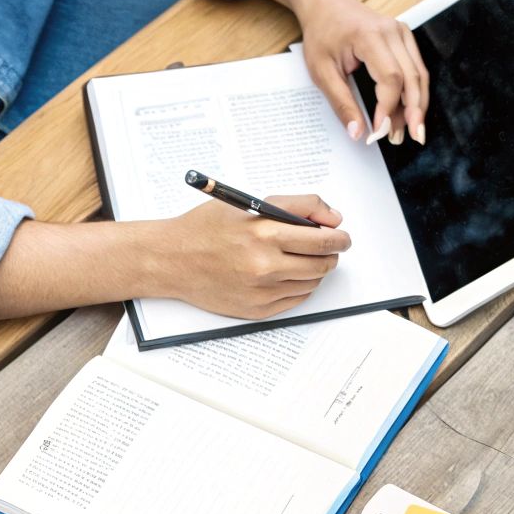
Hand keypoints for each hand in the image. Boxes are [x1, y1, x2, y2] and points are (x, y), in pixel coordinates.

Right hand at [141, 195, 348, 318]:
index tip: (343, 236)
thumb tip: (333, 219)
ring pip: (312, 282)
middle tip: (332, 247)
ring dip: (316, 270)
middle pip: (322, 262)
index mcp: (263, 232)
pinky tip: (288, 275)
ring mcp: (261, 290)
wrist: (171, 260)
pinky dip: (300, 286)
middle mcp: (264, 263)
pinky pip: (296, 299)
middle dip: (332, 253)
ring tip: (304, 259)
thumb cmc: (205, 228)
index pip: (321, 237)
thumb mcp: (248, 204)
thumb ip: (295, 207)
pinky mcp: (257, 309)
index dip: (338, 237)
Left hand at [297, 0, 428, 145]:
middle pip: (413, 78)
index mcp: (369, 36)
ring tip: (409, 132)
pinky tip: (410, 113)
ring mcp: (402, 33)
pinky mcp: (406, 38)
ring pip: (420, 76)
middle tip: (406, 139)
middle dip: (411, 113)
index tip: (379, 132)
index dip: (388, 109)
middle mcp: (392, 32)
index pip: (390, 79)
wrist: (327, 4)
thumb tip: (357, 133)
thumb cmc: (322, 33)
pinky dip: (416, 93)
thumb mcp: (321, 71)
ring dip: (417, 106)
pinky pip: (418, 69)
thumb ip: (341, 102)